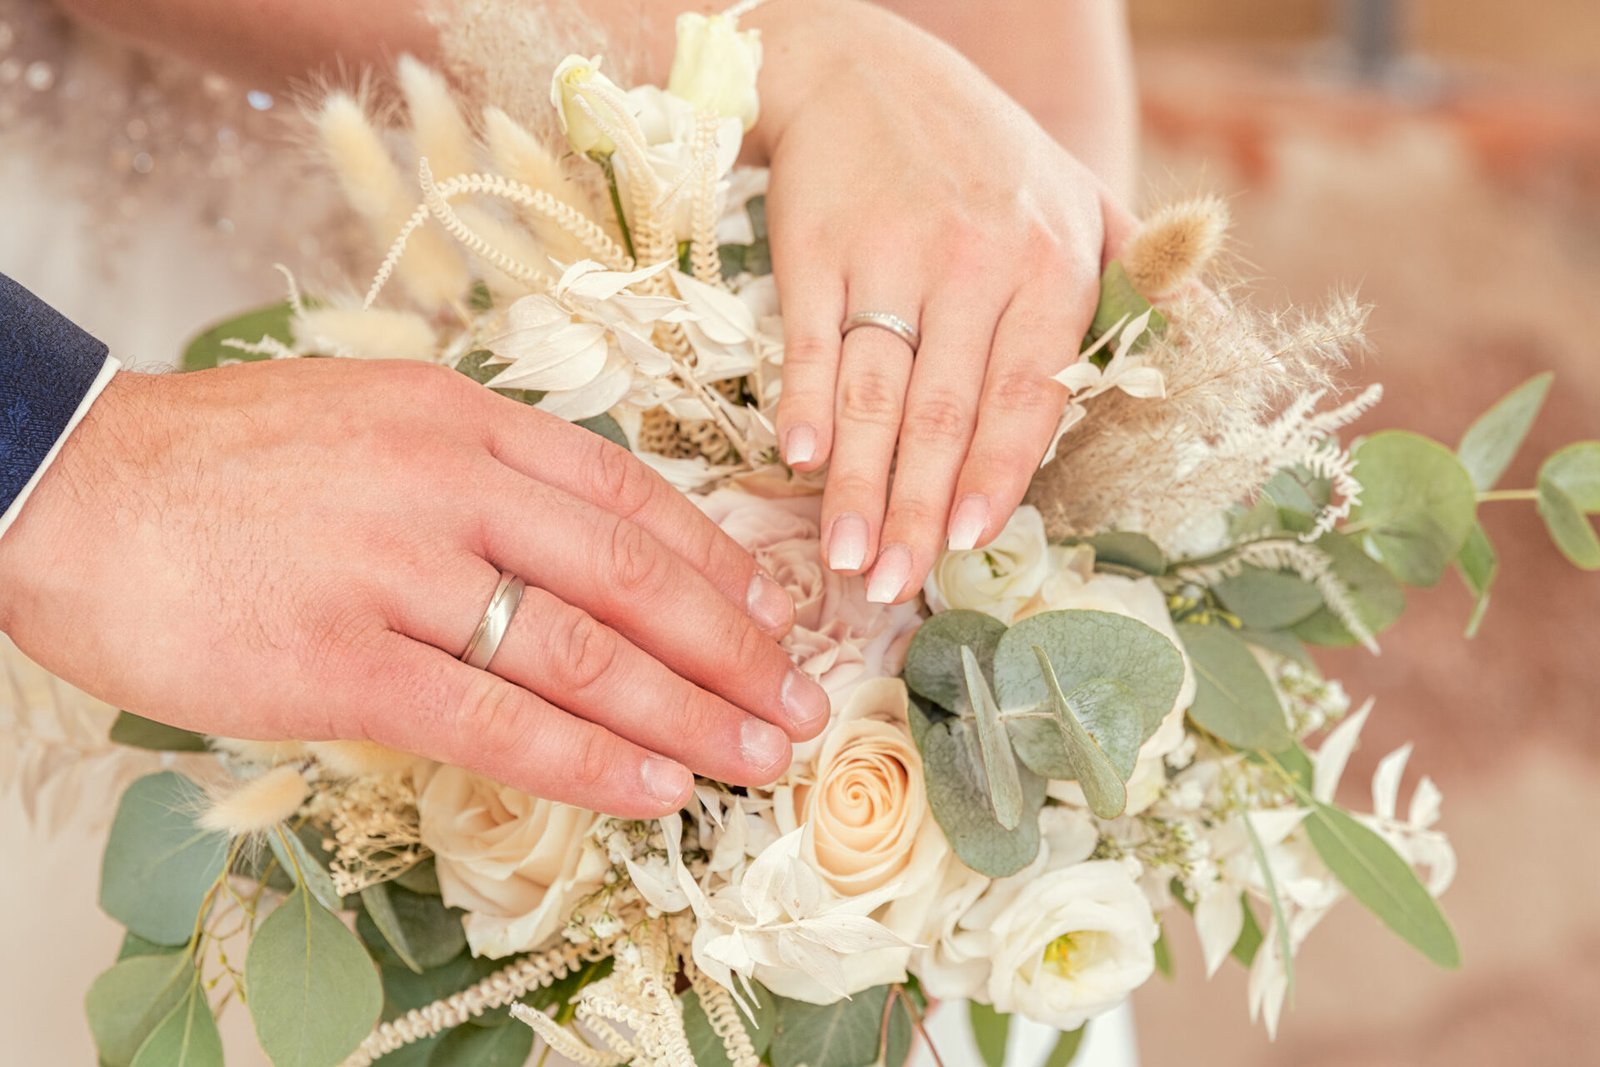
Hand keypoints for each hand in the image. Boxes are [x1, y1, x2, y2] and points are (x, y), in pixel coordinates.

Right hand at [0, 359, 829, 816]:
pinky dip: (590, 760)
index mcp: (461, 419)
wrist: (67, 481)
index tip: (774, 611)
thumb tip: (577, 546)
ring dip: (689, 712)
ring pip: (584, 652)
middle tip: (798, 698)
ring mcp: (397, 572)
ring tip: (758, 753)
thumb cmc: (220, 462)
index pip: (627, 494)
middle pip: (632, 576)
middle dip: (734, 647)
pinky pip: (497, 720)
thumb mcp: (368, 423)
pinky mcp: (340, 663)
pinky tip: (655, 789)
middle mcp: (448, 484)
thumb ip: (476, 474)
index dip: (716, 560)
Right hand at [748, 0, 1135, 601]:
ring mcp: (890, 253)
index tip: (971, 540)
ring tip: (845, 556)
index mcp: (1052, 260)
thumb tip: (1213, 353)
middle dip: (918, 509)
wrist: (864, 68)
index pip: (1027, 393)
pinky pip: (813, 343)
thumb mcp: (1079, 196)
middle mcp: (976, 259)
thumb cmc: (981, 153)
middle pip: (944, 411)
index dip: (997, 473)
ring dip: (858, 485)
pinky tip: (801, 464)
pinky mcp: (816, 246)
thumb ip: (1140, 275)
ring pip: (876, 393)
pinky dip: (806, 406)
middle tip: (894, 588)